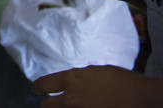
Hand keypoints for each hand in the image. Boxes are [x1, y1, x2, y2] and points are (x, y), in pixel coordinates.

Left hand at [33, 65, 162, 106]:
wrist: (141, 99)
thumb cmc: (124, 82)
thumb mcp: (97, 72)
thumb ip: (82, 76)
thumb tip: (76, 80)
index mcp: (72, 79)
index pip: (45, 83)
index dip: (38, 87)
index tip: (35, 89)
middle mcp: (71, 98)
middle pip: (47, 106)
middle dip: (45, 104)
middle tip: (46, 103)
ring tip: (66, 106)